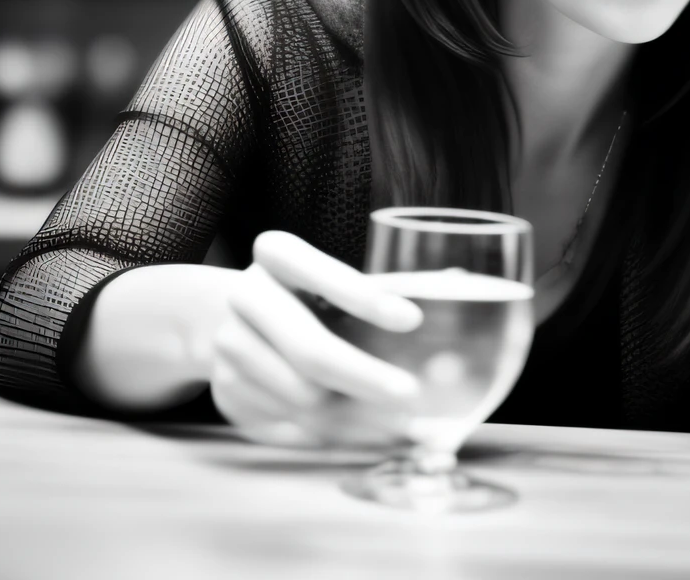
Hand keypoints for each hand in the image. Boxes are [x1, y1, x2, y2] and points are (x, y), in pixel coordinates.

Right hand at [209, 230, 423, 448]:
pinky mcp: (228, 394)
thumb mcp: (333, 279)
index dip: (366, 298)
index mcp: (276, 254)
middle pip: (312, 351)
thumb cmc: (306, 298)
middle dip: (366, 378)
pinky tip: (360, 430)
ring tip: (388, 416)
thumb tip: (460, 282)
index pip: (319, 271)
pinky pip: (291, 427)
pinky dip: (332, 435)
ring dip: (352, 414)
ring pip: (303, 398)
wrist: (230, 323)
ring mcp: (230, 347)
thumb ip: (386, 285)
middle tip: (410, 396)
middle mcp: (245, 295)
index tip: (412, 320)